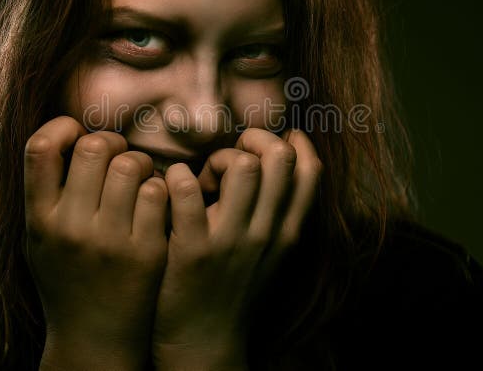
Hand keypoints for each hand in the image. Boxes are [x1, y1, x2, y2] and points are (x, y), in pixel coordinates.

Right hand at [23, 116, 168, 369]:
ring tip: (140, 176)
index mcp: (39, 220)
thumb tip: (67, 137)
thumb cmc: (67, 280)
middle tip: (118, 155)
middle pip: (94, 148)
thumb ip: (46, 193)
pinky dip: (160, 189)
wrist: (94, 338)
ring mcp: (110, 240)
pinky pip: (158, 193)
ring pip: (131, 165)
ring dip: (140, 162)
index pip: (40, 148)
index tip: (76, 134)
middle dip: (111, 142)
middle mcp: (71, 228)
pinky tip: (154, 201)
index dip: (62, 128)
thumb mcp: (39, 240)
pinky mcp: (146, 250)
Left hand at [152, 128, 322, 369]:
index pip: (310, 170)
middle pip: (280, 158)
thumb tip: (278, 161)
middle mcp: (266, 234)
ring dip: (218, 159)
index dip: (291, 143)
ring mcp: (231, 241)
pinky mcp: (193, 249)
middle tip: (231, 155)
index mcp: (288, 233)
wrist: (204, 342)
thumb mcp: (271, 254)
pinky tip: (172, 186)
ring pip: (242, 166)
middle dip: (255, 140)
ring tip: (204, 179)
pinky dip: (177, 175)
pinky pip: (187, 188)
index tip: (265, 145)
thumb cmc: (233, 288)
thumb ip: (277, 214)